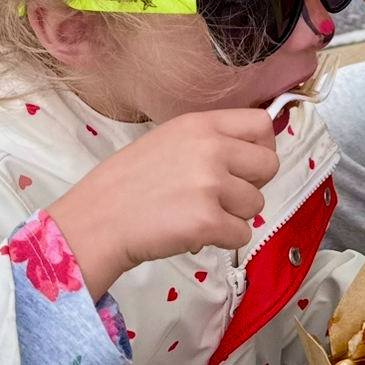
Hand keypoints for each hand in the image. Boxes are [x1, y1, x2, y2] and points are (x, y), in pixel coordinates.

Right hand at [45, 109, 278, 299]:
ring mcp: (211, 185)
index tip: (247, 165)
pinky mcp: (208, 221)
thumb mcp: (169, 140)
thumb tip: (252, 153)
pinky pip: (243, 234)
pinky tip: (194, 232)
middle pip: (269, 165)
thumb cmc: (128, 183)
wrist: (95, 221)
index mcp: (201, 124)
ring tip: (198, 214)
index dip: (261, 147)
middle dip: (252, 184)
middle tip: (222, 196)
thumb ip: (211, 141)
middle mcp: (211, 148)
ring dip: (234, 215)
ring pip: (257, 204)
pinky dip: (223, 239)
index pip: (262, 125)